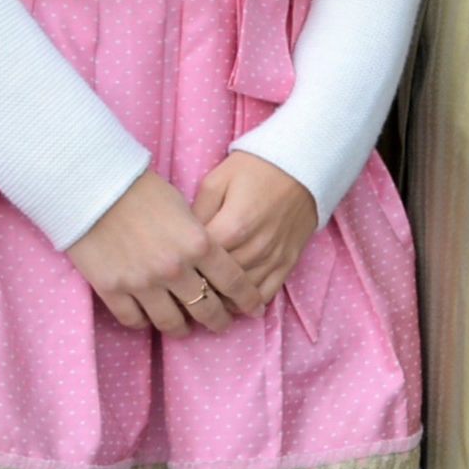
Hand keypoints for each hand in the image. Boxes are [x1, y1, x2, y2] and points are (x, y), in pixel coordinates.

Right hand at [67, 169, 259, 334]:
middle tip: (221, 325)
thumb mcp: (185, 209)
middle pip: (205, 308)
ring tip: (185, 329)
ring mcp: (142, 282)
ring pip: (170, 322)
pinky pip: (134, 319)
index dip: (248, 299)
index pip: (234, 282)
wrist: (95, 188)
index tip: (254, 309)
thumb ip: (199, 238)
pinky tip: (149, 318)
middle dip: (218, 320)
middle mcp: (175, 269)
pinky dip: (144, 322)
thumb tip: (209, 261)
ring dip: (181, 329)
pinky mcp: (112, 289)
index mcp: (199, 244)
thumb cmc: (143, 190)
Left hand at [194, 151, 320, 311]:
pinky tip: (236, 305)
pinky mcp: (289, 260)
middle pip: (218, 282)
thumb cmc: (255, 169)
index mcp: (232, 226)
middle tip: (178, 296)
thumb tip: (181, 241)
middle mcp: (254, 248)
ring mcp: (274, 257)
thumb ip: (196, 212)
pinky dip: (251, 303)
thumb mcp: (216, 180)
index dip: (180, 271)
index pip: (198, 262)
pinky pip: (268, 292)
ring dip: (221, 301)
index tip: (166, 276)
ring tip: (202, 303)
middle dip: (197, 291)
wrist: (303, 164)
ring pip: (242, 293)